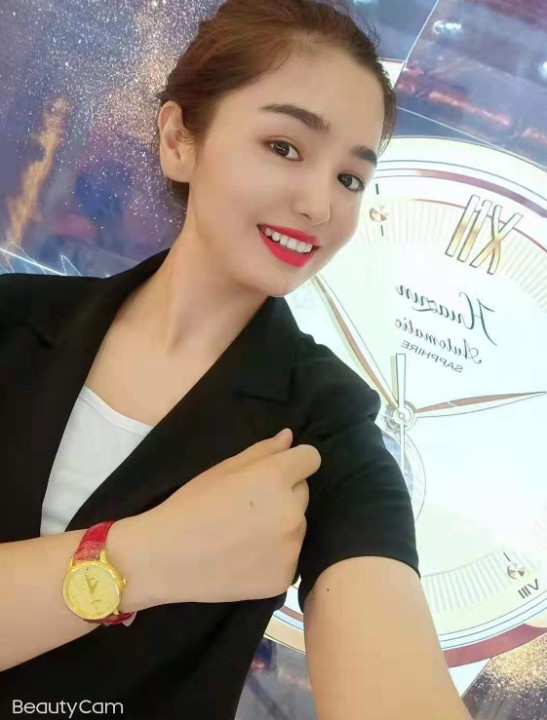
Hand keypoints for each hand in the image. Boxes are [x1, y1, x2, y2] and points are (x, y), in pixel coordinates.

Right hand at [141, 429, 321, 604]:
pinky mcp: (285, 577)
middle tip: (248, 507)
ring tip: (243, 535)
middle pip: (302, 493)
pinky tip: (245, 558)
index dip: (295, 462)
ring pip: (297, 525)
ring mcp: (291, 547)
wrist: (165, 558)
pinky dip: (274, 556)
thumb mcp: (223, 469)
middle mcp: (291, 510)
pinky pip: (289, 557)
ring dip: (281, 525)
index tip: (277, 472)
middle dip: (284, 494)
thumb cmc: (190, 505)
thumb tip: (289, 438)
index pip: (311, 458)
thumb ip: (262, 451)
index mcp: (275, 477)